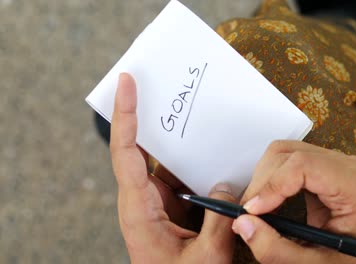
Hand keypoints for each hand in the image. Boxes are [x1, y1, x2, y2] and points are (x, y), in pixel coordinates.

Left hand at [110, 73, 235, 262]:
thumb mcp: (207, 257)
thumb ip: (220, 219)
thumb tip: (226, 186)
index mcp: (139, 210)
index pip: (127, 154)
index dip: (126, 117)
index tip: (127, 85)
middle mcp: (143, 201)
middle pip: (141, 149)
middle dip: (149, 116)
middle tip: (160, 84)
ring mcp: (157, 203)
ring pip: (166, 163)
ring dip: (180, 144)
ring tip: (195, 116)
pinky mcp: (172, 208)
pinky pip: (182, 178)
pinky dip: (196, 166)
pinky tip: (214, 154)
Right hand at [232, 141, 355, 262]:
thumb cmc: (347, 260)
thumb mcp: (312, 263)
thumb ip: (275, 248)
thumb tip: (243, 223)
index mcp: (354, 185)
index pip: (303, 165)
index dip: (272, 185)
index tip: (252, 210)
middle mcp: (346, 165)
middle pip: (287, 155)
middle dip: (262, 184)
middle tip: (249, 215)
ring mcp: (332, 161)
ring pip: (281, 153)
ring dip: (262, 181)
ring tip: (259, 211)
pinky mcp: (319, 163)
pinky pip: (284, 158)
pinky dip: (269, 179)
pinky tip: (269, 203)